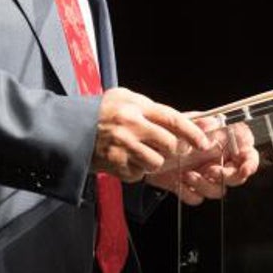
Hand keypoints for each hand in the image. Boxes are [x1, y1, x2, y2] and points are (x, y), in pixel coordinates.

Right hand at [91, 88, 212, 182]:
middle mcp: (130, 126)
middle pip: (169, 144)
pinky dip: (135, 170)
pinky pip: (138, 174)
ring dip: (153, 161)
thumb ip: (154, 109)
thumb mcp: (126, 98)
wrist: (70, 128)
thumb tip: (190, 117)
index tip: (203, 141)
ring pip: (156, 162)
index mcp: (136, 107)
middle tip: (165, 147)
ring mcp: (122, 147)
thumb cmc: (101, 111)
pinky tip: (126, 159)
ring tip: (140, 152)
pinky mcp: (115, 164)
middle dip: (172, 149)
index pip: (173, 119)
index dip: (192, 132)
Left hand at [145, 116, 259, 205]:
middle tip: (211, 171)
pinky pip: (197, 199)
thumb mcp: (183, 122)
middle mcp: (218, 160)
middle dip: (226, 177)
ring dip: (205, 186)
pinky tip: (178, 181)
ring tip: (188, 174)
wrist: (145, 148)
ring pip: (219, 191)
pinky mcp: (191, 189)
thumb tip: (214, 122)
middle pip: (238, 176)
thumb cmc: (167, 131)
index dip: (251, 161)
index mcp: (223, 142)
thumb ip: (199, 124)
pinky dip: (188, 193)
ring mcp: (206, 176)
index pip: (249, 153)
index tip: (244, 167)